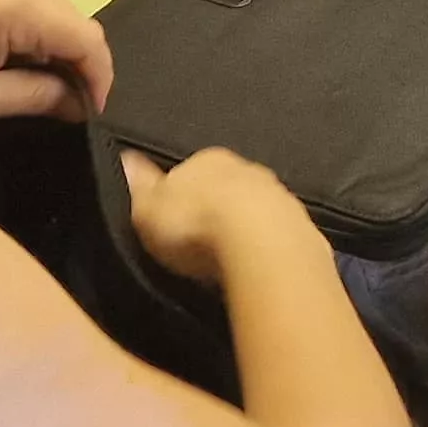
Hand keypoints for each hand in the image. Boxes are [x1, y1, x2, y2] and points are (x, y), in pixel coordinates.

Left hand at [0, 0, 111, 121]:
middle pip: (76, 20)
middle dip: (80, 64)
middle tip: (68, 108)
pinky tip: (16, 60)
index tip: (91, 115)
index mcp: (15, 0)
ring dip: (57, 48)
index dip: (99, 80)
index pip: (88, 38)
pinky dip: (35, 31)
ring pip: (56, 10)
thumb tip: (78, 104)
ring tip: (42, 89)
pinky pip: (31, 0)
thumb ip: (35, 97)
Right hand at [119, 144, 336, 291]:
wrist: (262, 244)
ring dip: (244, 228)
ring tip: (227, 260)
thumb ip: (139, 185)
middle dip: (216, 211)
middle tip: (200, 243)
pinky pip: (277, 235)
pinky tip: (256, 267)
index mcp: (209, 159)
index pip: (189, 172)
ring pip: (255, 210)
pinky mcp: (300, 227)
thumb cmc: (195, 224)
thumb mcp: (148, 209)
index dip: (179, 197)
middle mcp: (249, 169)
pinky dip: (266, 247)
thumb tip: (126, 159)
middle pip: (226, 189)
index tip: (172, 222)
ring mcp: (279, 196)